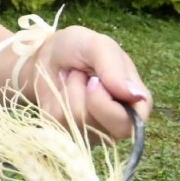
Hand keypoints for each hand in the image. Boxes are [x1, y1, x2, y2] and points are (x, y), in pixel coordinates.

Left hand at [21, 26, 151, 141]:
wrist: (43, 55)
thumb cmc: (76, 49)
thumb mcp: (97, 46)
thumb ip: (116, 68)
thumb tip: (137, 96)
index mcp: (135, 103)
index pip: (133, 123)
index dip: (108, 106)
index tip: (92, 81)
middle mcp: (117, 123)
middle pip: (105, 130)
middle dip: (85, 98)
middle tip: (80, 76)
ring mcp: (92, 132)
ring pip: (78, 122)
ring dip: (68, 93)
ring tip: (70, 79)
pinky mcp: (67, 134)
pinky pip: (58, 123)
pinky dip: (54, 101)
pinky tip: (58, 91)